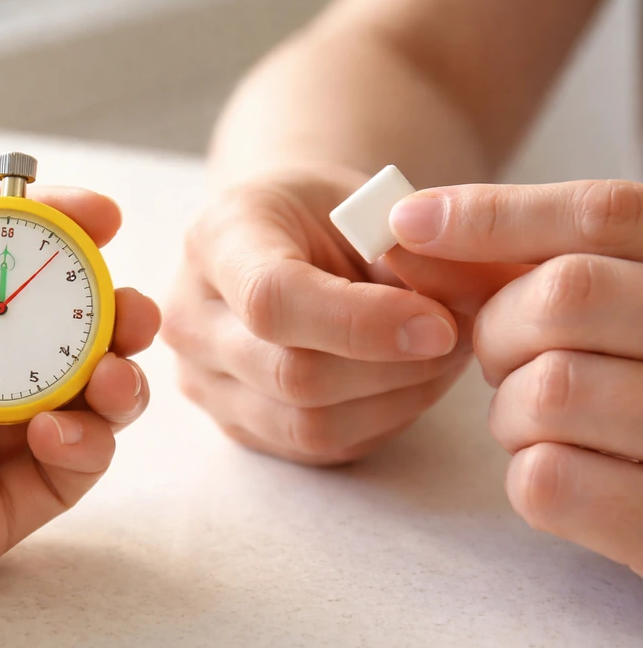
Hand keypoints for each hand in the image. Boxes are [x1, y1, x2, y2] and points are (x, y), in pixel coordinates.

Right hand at [161, 163, 473, 466]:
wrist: (284, 238)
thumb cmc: (331, 213)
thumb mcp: (373, 199)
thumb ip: (413, 249)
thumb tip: (451, 316)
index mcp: (217, 239)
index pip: (271, 299)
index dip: (360, 323)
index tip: (438, 324)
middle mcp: (192, 316)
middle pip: (292, 375)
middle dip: (393, 367)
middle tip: (454, 338)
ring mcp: (203, 379)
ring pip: (308, 425)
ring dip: (395, 400)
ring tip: (437, 358)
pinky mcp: (235, 424)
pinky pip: (316, 448)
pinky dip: (378, 420)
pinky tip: (403, 381)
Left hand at [390, 179, 642, 575]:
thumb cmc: (626, 384)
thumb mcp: (599, 310)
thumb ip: (517, 266)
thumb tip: (407, 225)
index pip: (600, 215)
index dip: (492, 215)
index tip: (406, 223)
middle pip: (565, 296)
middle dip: (499, 329)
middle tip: (504, 360)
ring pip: (549, 391)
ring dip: (512, 411)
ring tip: (542, 423)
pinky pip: (547, 479)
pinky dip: (528, 474)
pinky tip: (563, 470)